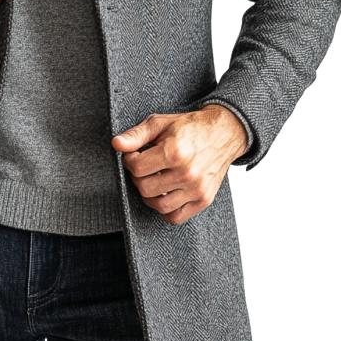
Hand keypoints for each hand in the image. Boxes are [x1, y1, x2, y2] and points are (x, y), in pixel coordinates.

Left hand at [111, 104, 248, 225]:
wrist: (223, 133)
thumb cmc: (190, 127)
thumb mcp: (160, 123)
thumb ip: (136, 135)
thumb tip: (116, 144)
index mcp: (174, 152)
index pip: (136, 167)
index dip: (129, 160)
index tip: (134, 155)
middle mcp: (187, 173)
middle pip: (145, 188)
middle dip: (138, 177)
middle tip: (143, 167)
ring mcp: (197, 189)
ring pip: (159, 206)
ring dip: (149, 195)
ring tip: (152, 180)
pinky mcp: (204, 199)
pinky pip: (176, 217)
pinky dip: (166, 210)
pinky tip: (164, 194)